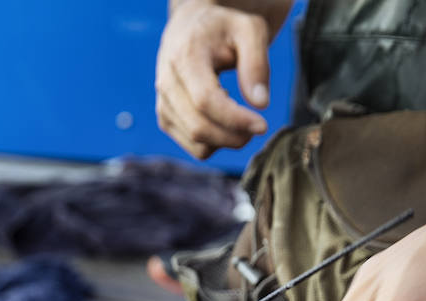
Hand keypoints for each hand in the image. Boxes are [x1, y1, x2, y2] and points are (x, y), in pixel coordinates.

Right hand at [155, 0, 286, 158]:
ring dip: (227, 140)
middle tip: (258, 127)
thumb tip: (260, 104)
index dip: (235, 119)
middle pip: (199, 128)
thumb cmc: (223, 29)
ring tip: (239, 114)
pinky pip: (195, 148)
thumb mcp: (249, 31)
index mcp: (184, 57)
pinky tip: (223, 117)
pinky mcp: (166, 120)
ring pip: (197, 144)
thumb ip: (257, 64)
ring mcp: (163, 105)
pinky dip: (216, 142)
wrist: (190, 28)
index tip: (263, 125)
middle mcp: (166, 83)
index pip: (205, 100)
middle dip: (234, 136)